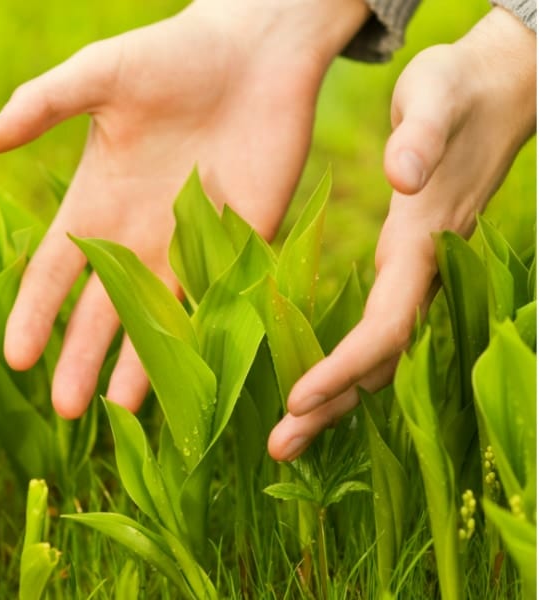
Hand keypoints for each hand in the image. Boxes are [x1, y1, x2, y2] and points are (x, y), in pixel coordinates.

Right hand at [0, 0, 369, 418]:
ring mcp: (191, 243)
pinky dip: (208, 337)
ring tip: (125, 414)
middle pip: (102, 311)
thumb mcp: (99, 75)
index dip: (35, 314)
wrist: (258, 47)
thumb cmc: (173, 54)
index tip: (16, 359)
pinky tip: (196, 377)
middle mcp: (138, 234)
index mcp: (97, 202)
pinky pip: (220, 297)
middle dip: (82, 359)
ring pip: (160, 319)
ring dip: (142, 365)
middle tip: (67, 412)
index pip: (54, 272)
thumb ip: (43, 105)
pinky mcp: (244, 240)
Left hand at [269, 6, 536, 461]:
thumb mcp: (436, 95)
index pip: (386, 325)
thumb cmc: (456, 92)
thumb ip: (420, 135)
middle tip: (277, 449)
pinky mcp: (405, 270)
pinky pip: (374, 335)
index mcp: (422, 244)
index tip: (297, 398)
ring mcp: (417, 276)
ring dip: (332, 401)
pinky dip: (343, 370)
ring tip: (284, 441)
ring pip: (377, 357)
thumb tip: (402, 175)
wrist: (494, 93)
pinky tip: (311, 392)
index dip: (345, 366)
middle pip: (379, 361)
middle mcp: (421, 273)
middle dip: (330, 407)